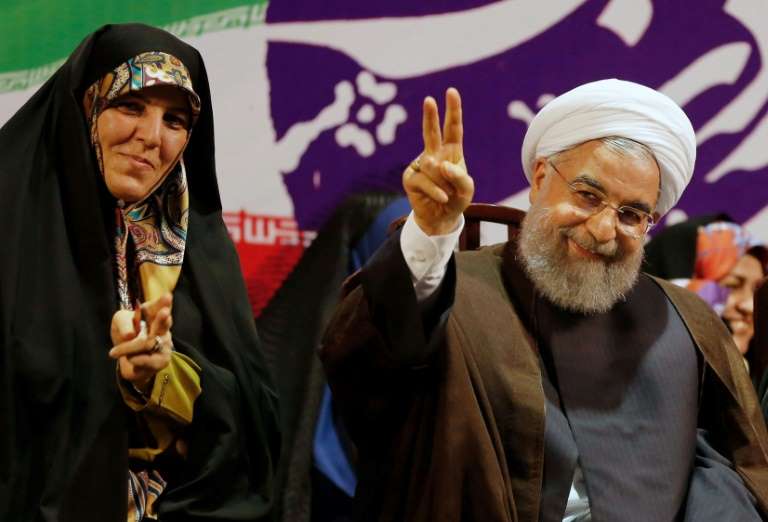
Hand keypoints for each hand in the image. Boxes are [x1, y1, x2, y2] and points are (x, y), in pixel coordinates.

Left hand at [109, 293, 173, 392]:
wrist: (127, 357)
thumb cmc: (127, 332)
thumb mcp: (120, 321)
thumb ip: (123, 323)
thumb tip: (129, 335)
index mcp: (153, 313)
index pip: (158, 306)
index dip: (163, 302)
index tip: (168, 296)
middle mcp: (162, 327)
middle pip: (164, 323)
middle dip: (163, 319)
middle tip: (165, 313)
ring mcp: (165, 344)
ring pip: (147, 344)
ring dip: (131, 347)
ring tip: (118, 353)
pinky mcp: (162, 360)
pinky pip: (146, 360)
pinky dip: (134, 359)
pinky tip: (130, 359)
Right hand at [403, 87, 473, 235]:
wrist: (441, 219)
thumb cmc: (456, 199)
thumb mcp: (467, 189)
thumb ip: (459, 176)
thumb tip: (440, 164)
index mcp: (451, 152)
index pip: (453, 129)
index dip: (453, 111)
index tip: (451, 92)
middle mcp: (434, 154)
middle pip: (432, 132)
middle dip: (430, 116)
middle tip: (429, 100)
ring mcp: (421, 165)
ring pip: (433, 167)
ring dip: (445, 183)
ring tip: (447, 193)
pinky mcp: (410, 178)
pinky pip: (426, 181)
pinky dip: (437, 191)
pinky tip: (442, 197)